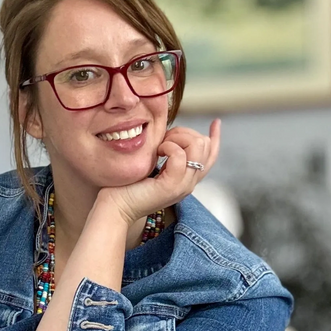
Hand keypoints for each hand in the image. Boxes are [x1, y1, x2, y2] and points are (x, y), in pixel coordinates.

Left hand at [99, 119, 220, 224]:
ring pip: (198, 147)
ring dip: (177, 138)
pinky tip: (157, 152)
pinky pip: (180, 156)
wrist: (115, 207)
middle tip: (163, 141)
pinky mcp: (171, 186)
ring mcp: (182, 186)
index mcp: (186, 178)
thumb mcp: (153, 165)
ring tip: (159, 148)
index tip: (215, 122)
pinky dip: (168, 146)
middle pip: (205, 145)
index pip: (211, 156)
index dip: (215, 137)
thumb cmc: (127, 185)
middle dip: (185, 133)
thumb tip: (172, 132)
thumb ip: (166, 153)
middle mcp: (189, 183)